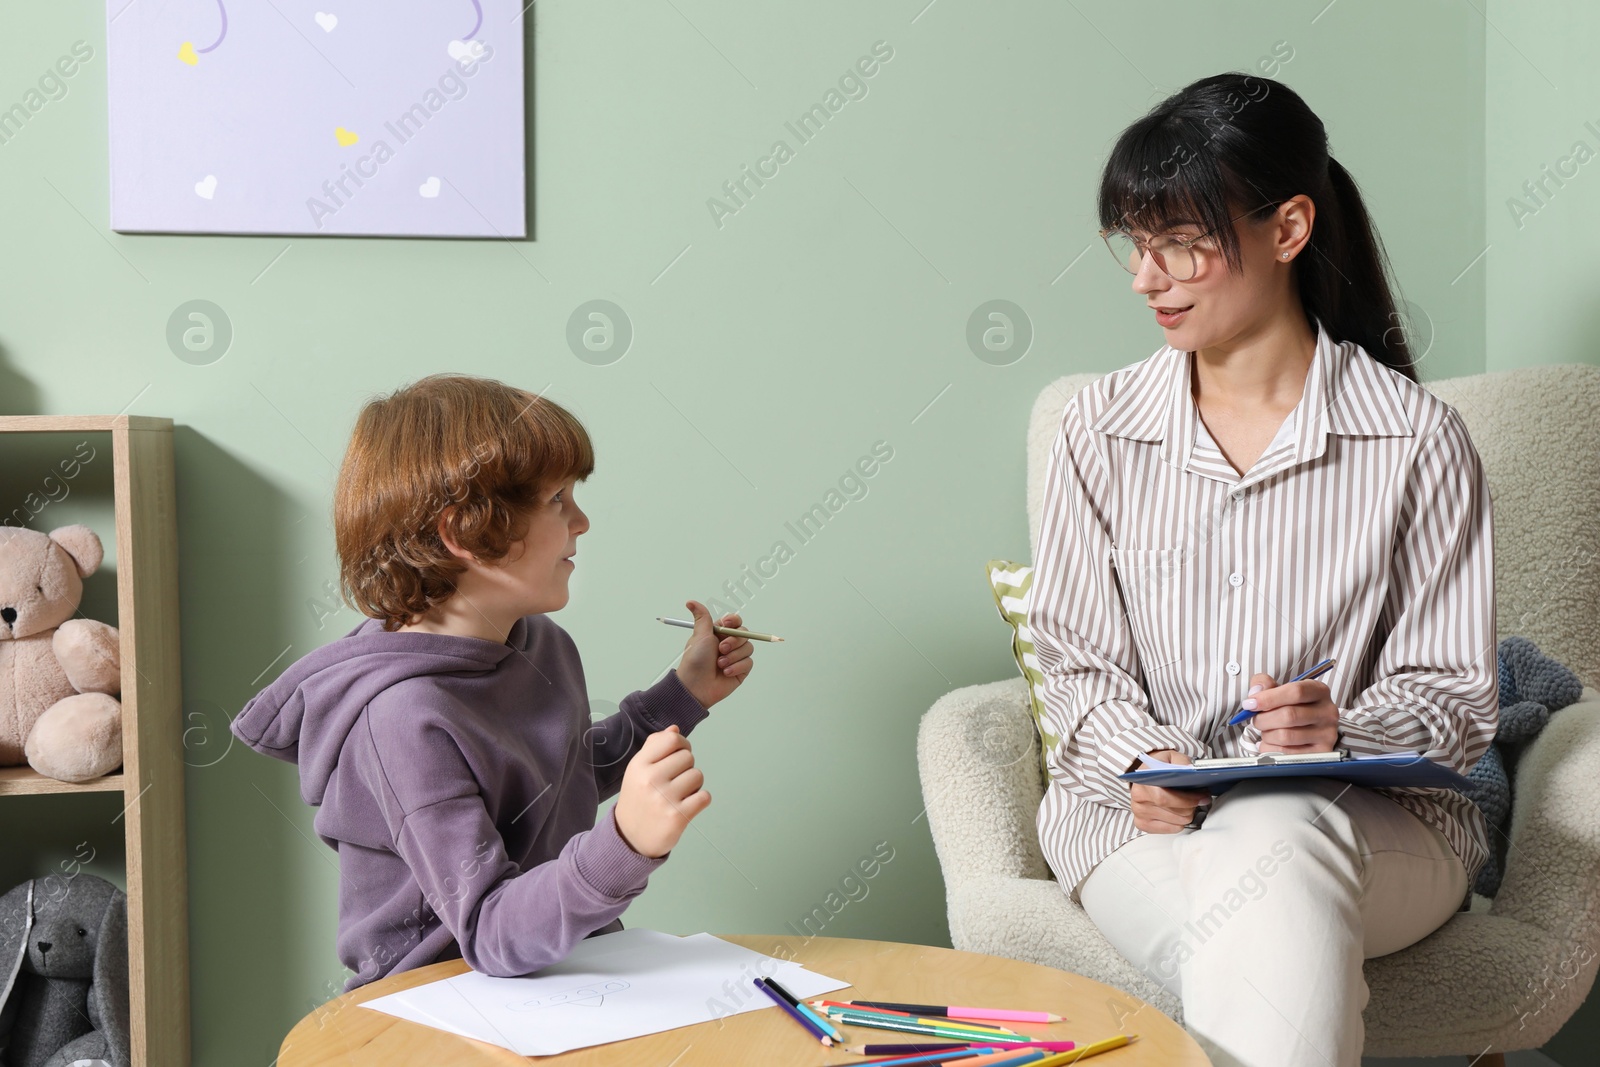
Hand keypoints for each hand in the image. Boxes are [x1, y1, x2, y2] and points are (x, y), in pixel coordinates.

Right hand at [613, 726, 710, 857]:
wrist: (630, 838)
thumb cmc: (638, 799)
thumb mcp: (638, 770)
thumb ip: (655, 747)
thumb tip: (675, 728)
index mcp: (639, 765)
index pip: (672, 739)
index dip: (681, 744)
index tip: (679, 754)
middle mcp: (650, 779)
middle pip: (688, 757)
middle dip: (686, 768)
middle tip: (674, 782)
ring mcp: (664, 799)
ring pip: (698, 775)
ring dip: (693, 785)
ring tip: (678, 795)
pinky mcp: (678, 816)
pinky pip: (704, 796)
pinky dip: (699, 800)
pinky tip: (686, 806)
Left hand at [674, 599, 753, 708]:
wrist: (695, 686)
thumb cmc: (695, 661)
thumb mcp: (700, 636)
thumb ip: (703, 617)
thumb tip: (691, 602)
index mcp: (719, 634)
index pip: (735, 621)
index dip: (734, 621)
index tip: (727, 624)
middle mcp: (728, 644)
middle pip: (744, 634)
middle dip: (733, 641)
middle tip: (721, 649)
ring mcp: (735, 657)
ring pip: (748, 648)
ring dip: (734, 656)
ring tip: (720, 664)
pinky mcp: (741, 670)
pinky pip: (748, 663)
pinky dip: (737, 666)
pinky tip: (725, 672)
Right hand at [1128, 749, 1210, 833]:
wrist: (1146, 773)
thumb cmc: (1160, 767)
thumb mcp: (1172, 757)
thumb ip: (1183, 763)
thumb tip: (1194, 774)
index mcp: (1142, 782)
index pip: (1164, 799)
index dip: (1186, 800)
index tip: (1202, 797)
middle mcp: (1138, 800)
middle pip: (1176, 813)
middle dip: (1191, 806)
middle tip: (1196, 798)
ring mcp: (1140, 814)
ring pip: (1178, 822)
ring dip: (1187, 813)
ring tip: (1187, 803)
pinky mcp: (1143, 824)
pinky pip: (1173, 829)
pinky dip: (1180, 821)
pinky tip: (1177, 811)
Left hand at [1244, 672, 1339, 752]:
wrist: (1311, 729)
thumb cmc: (1293, 708)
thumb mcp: (1281, 690)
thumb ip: (1265, 684)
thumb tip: (1255, 693)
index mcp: (1318, 691)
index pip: (1296, 692)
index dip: (1269, 698)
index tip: (1250, 704)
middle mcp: (1327, 712)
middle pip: (1289, 715)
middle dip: (1264, 719)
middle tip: (1256, 720)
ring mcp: (1327, 734)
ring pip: (1286, 736)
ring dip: (1266, 735)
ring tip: (1266, 732)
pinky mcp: (1321, 753)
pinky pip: (1287, 753)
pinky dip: (1270, 749)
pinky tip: (1270, 744)